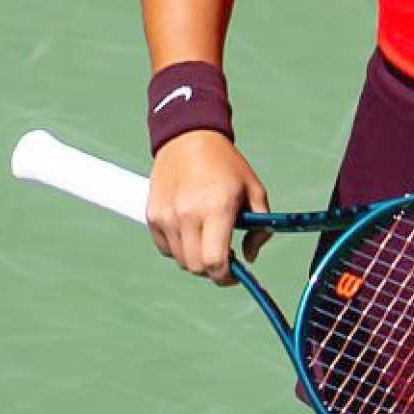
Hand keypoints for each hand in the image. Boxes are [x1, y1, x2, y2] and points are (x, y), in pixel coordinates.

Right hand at [146, 130, 271, 284]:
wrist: (188, 137)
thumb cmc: (225, 164)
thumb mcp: (254, 190)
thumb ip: (260, 227)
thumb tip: (250, 257)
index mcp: (217, 208)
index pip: (215, 262)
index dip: (226, 276)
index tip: (235, 274)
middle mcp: (188, 214)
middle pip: (197, 267)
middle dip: (213, 270)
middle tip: (223, 257)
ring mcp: (167, 216)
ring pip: (181, 260)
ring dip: (196, 259)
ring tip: (207, 240)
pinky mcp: (153, 215)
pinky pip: (165, 248)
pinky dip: (179, 249)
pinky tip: (190, 232)